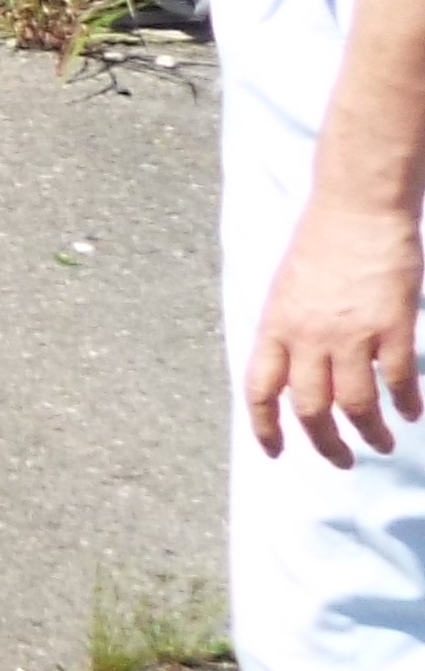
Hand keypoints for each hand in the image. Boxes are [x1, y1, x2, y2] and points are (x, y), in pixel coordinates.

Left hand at [251, 194, 424, 465]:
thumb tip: (292, 373)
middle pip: (309, 409)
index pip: (260, 390)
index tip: (275, 453)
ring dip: (368, 433)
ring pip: (355, 405)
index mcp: (274, 326)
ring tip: (380, 445)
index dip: (265, 428)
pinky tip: (411, 413)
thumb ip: (287, 332)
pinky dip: (405, 404)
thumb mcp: (286, 290)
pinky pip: (397, 381)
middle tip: (340, 460)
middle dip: (324, 443)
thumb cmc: (321, 245)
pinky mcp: (392, 327)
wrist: (357, 209)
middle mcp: (306, 336)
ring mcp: (350, 334)